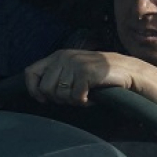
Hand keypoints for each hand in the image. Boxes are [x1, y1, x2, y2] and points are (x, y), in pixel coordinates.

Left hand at [24, 49, 156, 108]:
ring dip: (73, 100)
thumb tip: (38, 93)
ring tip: (85, 93)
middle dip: (59, 99)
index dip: (34, 90)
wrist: (126, 71)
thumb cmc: (98, 75)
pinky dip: (85, 101)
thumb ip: (56, 76)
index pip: (30, 72)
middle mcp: (63, 57)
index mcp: (58, 56)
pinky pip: (76, 98)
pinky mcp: (86, 72)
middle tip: (75, 95)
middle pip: (45, 89)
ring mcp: (74, 63)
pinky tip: (93, 95)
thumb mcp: (73, 71)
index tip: (44, 100)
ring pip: (60, 95)